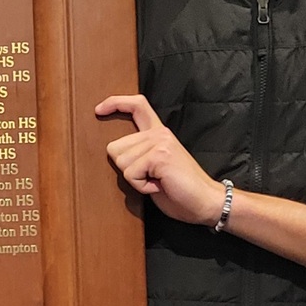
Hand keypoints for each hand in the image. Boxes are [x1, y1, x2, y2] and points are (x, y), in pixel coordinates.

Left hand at [96, 93, 224, 226]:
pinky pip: (131, 174)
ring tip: (157, 181)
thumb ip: (138, 155)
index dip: (116, 103)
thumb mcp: (154, 168)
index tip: (99, 109)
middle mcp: (159, 133)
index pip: (137, 106)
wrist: (206, 202)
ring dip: (135, 180)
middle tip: (151, 178)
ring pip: (121, 162)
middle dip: (126, 169)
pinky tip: (159, 185)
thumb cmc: (180, 190)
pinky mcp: (159, 155)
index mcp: (159, 133)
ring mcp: (160, 142)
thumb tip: (113, 152)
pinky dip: (141, 186)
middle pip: (115, 148)